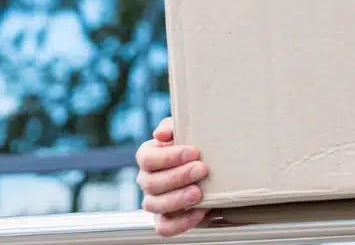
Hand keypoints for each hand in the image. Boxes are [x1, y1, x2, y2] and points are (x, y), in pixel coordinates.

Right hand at [136, 116, 212, 235]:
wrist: (208, 170)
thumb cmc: (194, 147)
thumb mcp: (185, 131)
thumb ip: (173, 127)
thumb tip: (161, 134)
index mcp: (147, 157)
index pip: (147, 159)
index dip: (169, 157)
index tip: (194, 152)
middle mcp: (146, 180)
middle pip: (151, 183)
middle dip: (178, 176)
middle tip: (201, 169)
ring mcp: (153, 202)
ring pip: (154, 205)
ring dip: (178, 199)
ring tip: (199, 193)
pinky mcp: (164, 220)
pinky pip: (165, 227)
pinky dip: (182, 221)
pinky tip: (200, 211)